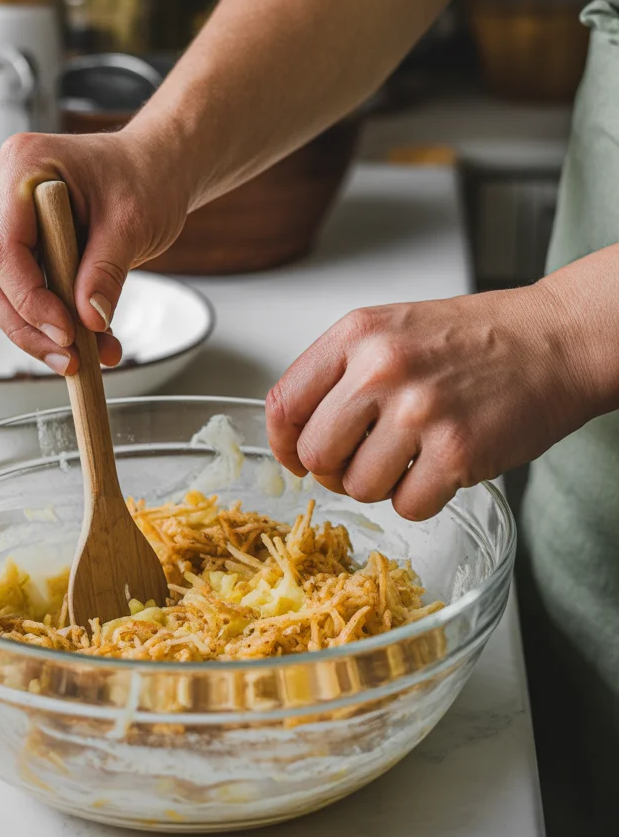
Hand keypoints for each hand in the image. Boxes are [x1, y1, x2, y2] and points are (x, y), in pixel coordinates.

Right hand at [0, 128, 190, 375]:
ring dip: (42, 332)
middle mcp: (2, 187)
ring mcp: (6, 215)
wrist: (155, 168)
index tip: (65, 334)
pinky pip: (25, 290)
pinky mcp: (20, 241)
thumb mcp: (134, 222)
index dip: (29, 299)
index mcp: (21, 164)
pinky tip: (91, 343)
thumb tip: (89, 320)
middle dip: (29, 327)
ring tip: (87, 359)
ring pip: (4, 291)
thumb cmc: (145, 177)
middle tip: (71, 361)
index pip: (4, 248)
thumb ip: (107, 270)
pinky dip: (55, 321)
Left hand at [265, 282, 601, 520]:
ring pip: (358, 488)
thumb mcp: (389, 329)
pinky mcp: (457, 453)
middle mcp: (381, 370)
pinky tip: (439, 469)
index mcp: (356, 334)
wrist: (552, 341)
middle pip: (316, 456)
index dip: (284, 442)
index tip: (296, 455)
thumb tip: (294, 434)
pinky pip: (407, 506)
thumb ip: (338, 373)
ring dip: (380, 486)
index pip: (284, 404)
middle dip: (334, 471)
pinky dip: (420, 499)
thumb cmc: (472, 338)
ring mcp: (419, 412)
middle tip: (363, 460)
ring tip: (410, 458)